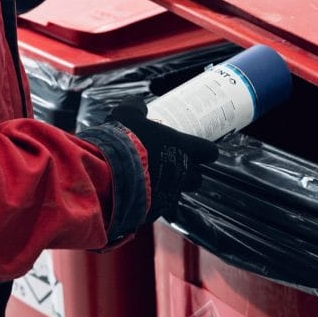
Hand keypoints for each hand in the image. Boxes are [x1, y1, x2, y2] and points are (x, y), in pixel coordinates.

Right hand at [107, 96, 217, 220]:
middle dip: (188, 173)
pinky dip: (151, 201)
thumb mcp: (126, 114)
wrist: (108, 174)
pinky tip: (137, 194)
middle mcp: (182, 173)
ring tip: (152, 181)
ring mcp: (170, 194)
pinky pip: (158, 206)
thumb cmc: (123, 142)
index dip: (207, 151)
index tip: (202, 149)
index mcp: (182, 148)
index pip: (209, 151)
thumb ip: (135, 107)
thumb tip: (137, 105)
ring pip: (177, 194)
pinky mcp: (155, 210)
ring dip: (169, 188)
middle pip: (197, 177)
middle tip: (173, 165)